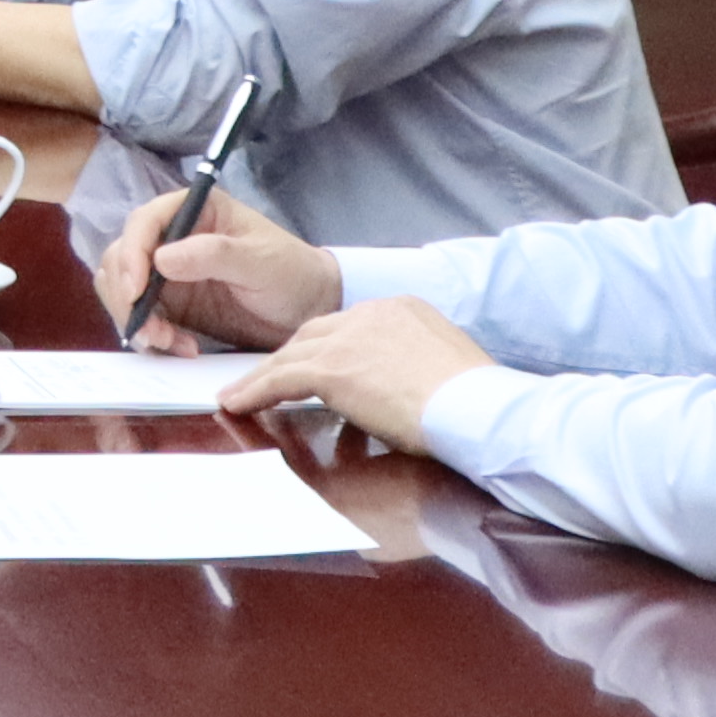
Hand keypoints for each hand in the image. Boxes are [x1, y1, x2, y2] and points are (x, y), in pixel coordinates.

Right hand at [104, 189, 334, 347]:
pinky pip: (141, 316)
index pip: (144, 222)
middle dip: (127, 295)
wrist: (308, 310)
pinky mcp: (171, 303)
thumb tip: (161, 259)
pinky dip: (152, 335)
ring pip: (122, 288)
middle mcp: (173, 237)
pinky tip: (182, 347)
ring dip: (135, 318)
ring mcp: (168, 272)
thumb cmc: (292, 273)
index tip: (137, 291)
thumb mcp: (259, 261)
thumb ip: (213, 254)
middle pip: (122, 257)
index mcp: (194, 210)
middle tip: (151, 330)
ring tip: (167, 341)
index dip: (132, 254)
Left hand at [218, 296, 496, 452]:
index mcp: (401, 309)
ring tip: (239, 394)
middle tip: (267, 377)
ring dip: (263, 376)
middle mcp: (371, 313)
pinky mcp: (333, 369)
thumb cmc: (473, 401)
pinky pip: (280, 379)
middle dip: (289, 356)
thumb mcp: (441, 366)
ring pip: (291, 353)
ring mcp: (349, 338)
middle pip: (314, 332)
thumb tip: (398, 390)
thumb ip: (410, 367)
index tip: (313, 363)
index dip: (327, 346)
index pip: (349, 325)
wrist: (476, 407)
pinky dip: (255, 392)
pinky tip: (238, 404)